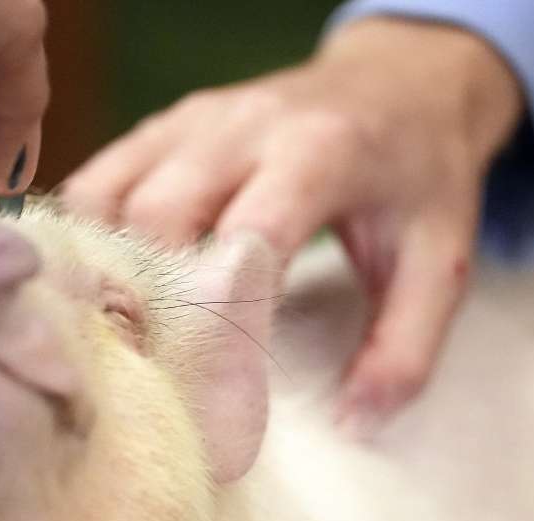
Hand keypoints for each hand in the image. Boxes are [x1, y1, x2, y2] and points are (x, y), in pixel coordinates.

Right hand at [61, 19, 522, 432]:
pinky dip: (91, 240)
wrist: (403, 83)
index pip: (247, 241)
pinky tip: (115, 289)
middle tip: (159, 379)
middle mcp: (244, 127)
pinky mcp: (164, 124)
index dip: (221, 322)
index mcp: (321, 154)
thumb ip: (405, 348)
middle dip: (151, 304)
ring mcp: (194, 119)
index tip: (213, 400)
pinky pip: (98, 182)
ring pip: (108, 196)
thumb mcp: (442, 263)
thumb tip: (352, 425)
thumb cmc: (421, 179)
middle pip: (157, 215)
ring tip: (130, 341)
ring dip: (109, 273)